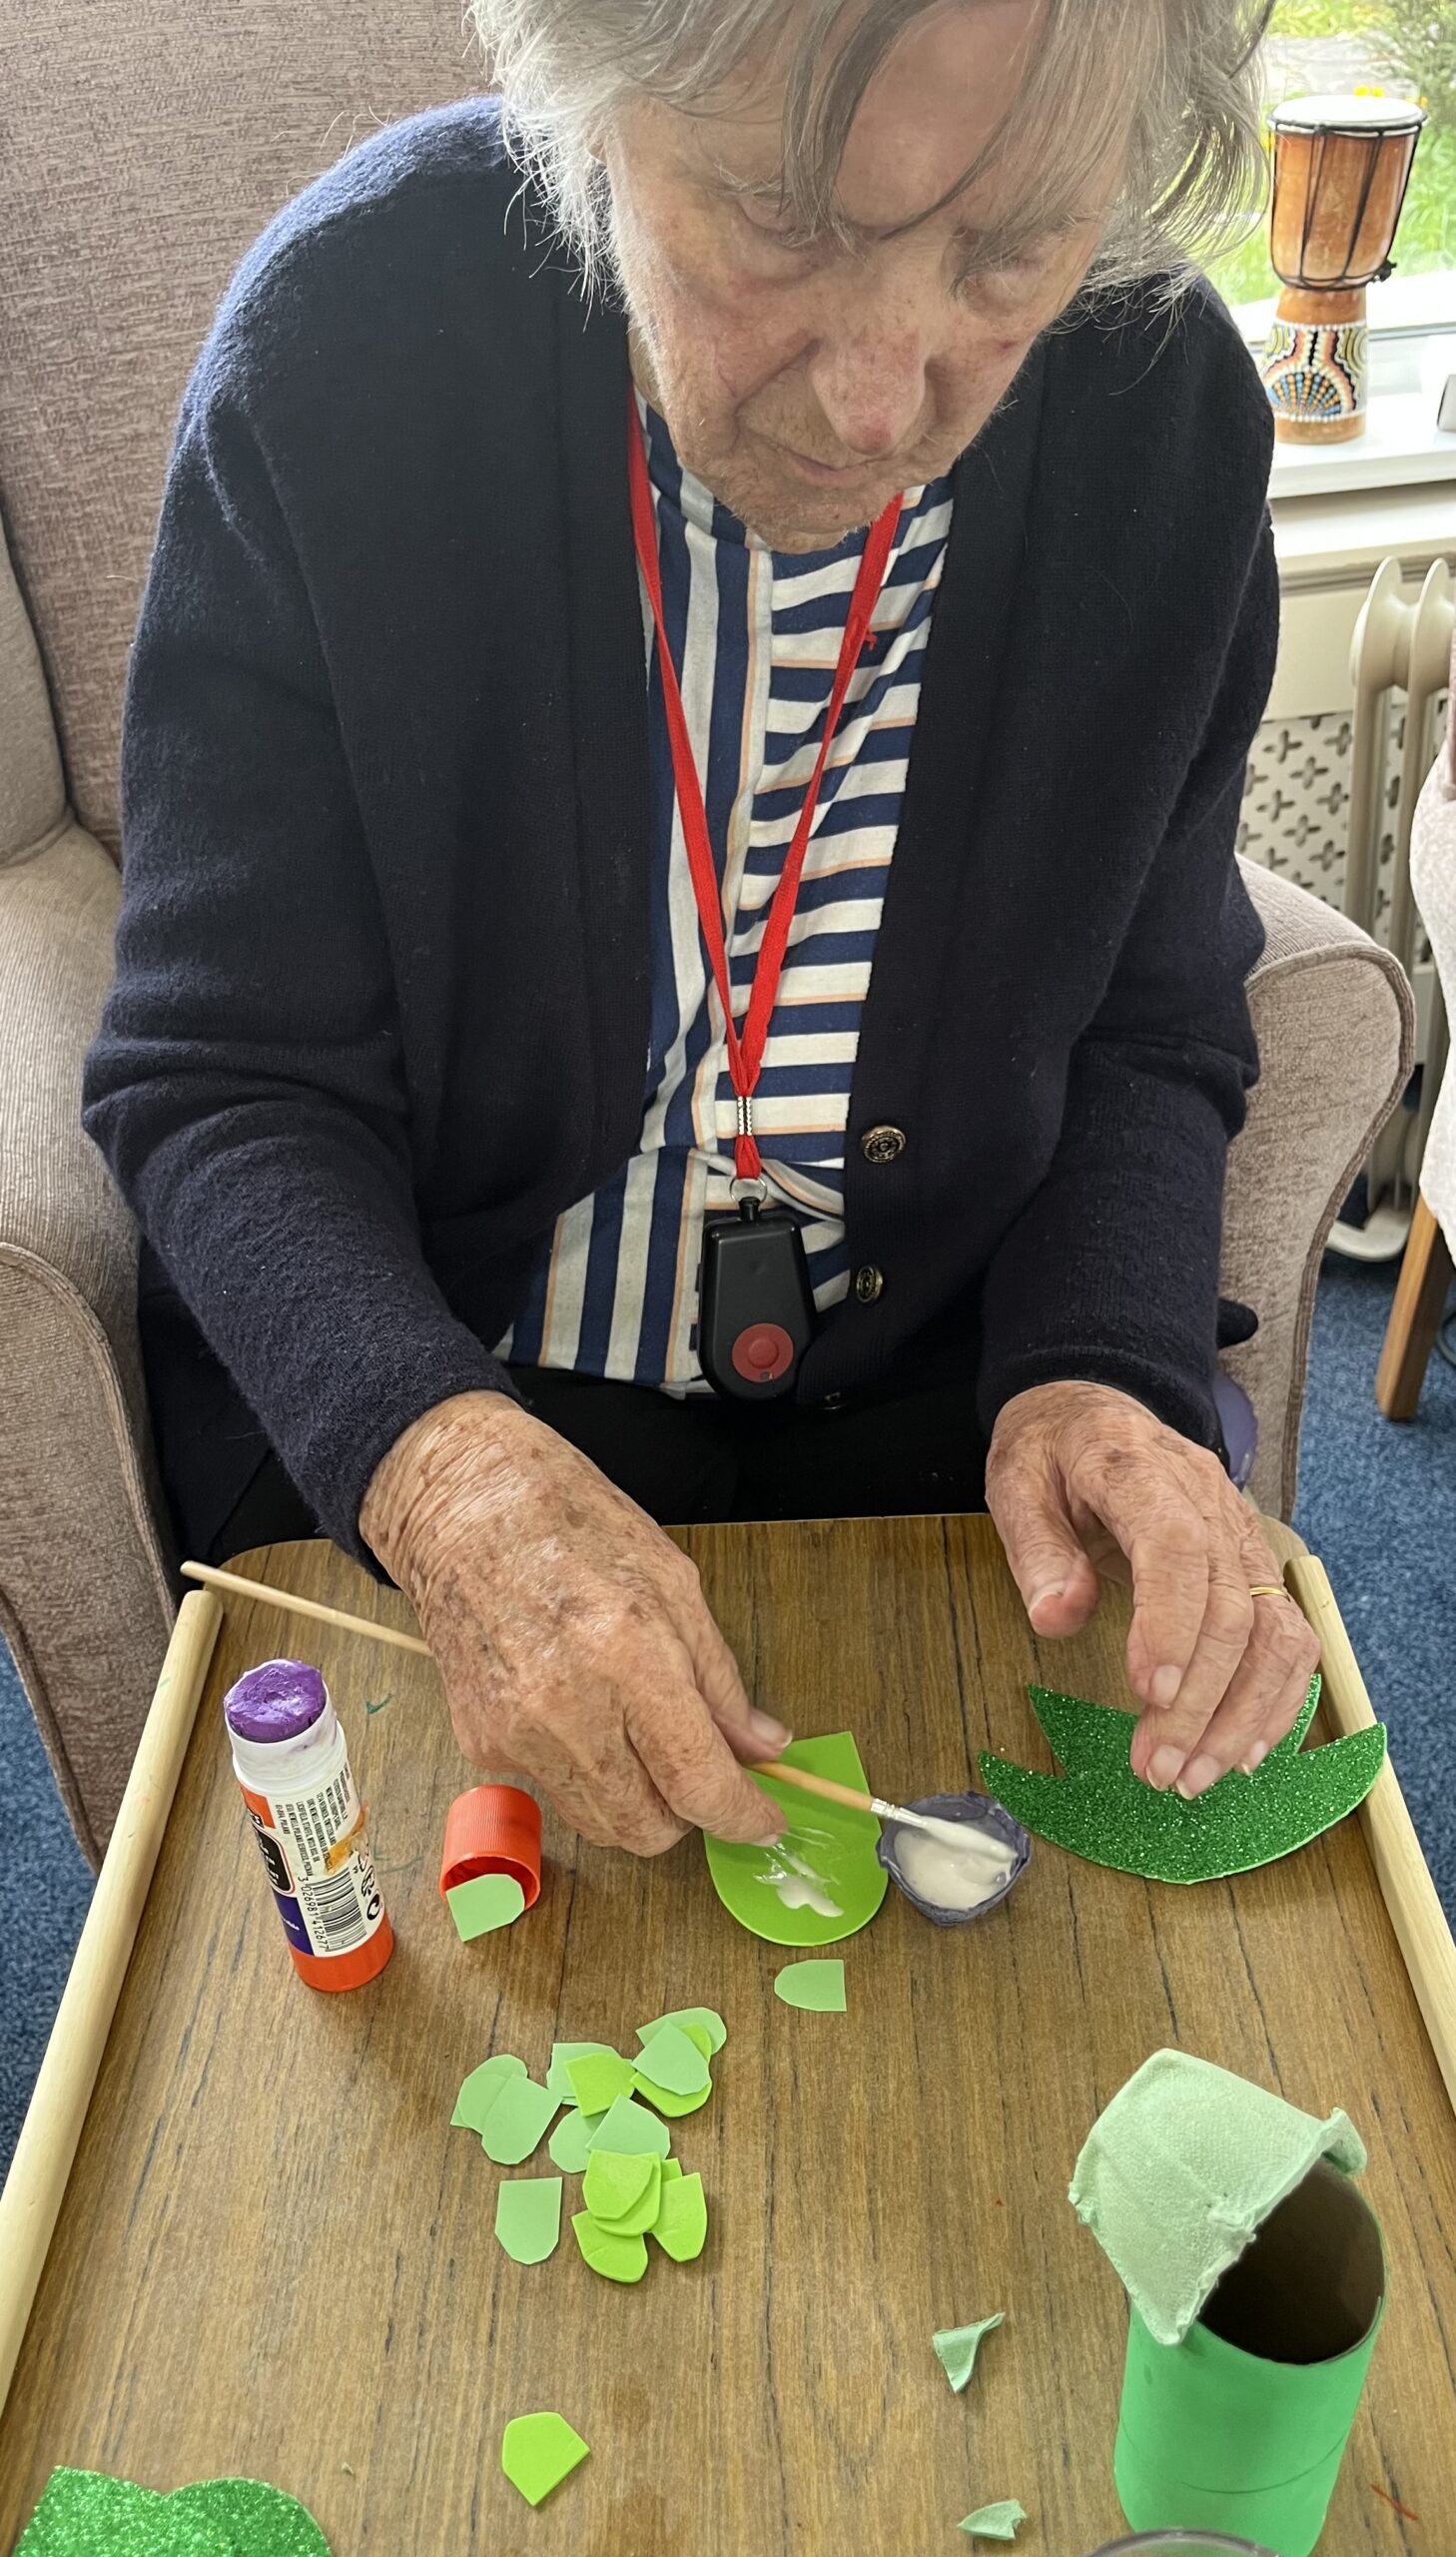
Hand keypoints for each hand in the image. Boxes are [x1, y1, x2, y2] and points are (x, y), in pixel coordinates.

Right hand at [360, 1391, 787, 1855]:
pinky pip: (552, 1787)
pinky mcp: (482, 1743)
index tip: (765, 1819)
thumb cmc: (569, 1521)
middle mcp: (570, 1708)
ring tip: (636, 1731)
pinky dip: (583, 1767)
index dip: (742, 1816)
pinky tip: (576, 1704)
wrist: (460, 1505)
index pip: (698, 1782)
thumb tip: (761, 1747)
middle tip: (699, 1769)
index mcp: (631, 1655)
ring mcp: (518, 1732)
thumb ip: (720, 1679)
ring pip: (598, 1822)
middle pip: (646, 1829)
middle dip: (687, 1815)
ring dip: (634, 1801)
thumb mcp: (674, 1581)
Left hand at [984, 1381, 1319, 1798]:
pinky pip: (1287, 1634)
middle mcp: (1208, 1501)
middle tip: (1158, 1769)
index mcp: (1139, 1470)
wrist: (1096, 1408)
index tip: (1150, 1692)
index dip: (1171, 1623)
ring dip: (1243, 1715)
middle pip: (1231, 1605)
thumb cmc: (1053, 1453)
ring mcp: (1241, 1533)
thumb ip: (1035, 1548)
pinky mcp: (1254, 1563)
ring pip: (1274, 1629)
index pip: (1175, 1546)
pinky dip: (1275, 1699)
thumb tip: (1056, 1617)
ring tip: (1195, 1777)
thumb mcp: (1016, 1482)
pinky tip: (1241, 1749)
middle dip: (1200, 1700)